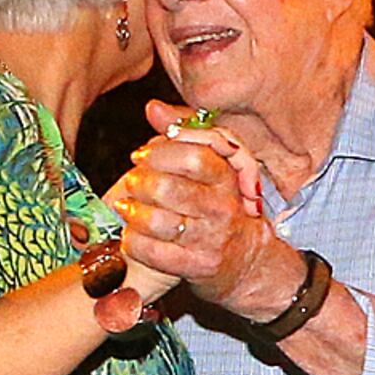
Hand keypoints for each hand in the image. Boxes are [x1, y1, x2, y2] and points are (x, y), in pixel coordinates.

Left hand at [113, 108, 294, 312]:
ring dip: (133, 213)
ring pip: (157, 221)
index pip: (194, 158)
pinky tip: (131, 235)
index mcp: (228, 180)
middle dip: (140, 183)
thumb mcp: (212, 170)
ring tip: (127, 208)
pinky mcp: (196, 267)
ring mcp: (211, 240)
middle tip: (132, 183)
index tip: (141, 157)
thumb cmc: (219, 210)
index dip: (159, 154)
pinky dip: (132, 242)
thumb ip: (183, 136)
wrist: (247, 263)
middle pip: (170, 188)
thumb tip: (153, 108)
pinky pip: (151, 251)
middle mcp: (223, 210)